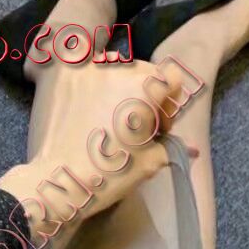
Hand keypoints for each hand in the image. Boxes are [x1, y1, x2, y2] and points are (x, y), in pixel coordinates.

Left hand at [0, 57, 186, 246]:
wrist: (59, 180)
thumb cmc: (108, 175)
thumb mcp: (148, 164)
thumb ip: (169, 148)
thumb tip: (190, 150)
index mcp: (146, 88)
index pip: (172, 79)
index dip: (170, 103)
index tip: (158, 126)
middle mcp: (119, 68)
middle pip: (144, 73)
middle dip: (145, 97)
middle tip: (135, 128)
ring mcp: (88, 68)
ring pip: (115, 71)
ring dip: (118, 90)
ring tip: (108, 120)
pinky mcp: (64, 75)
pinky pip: (86, 72)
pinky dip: (90, 88)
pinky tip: (84, 112)